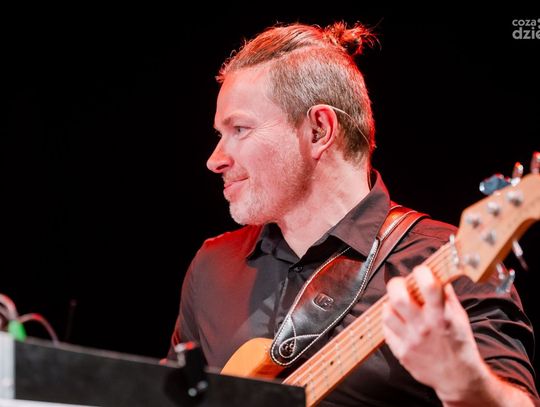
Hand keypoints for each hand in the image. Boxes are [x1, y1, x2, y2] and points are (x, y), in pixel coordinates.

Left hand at [381, 265, 487, 401]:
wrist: (458, 377)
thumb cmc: (459, 344)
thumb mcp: (459, 317)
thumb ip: (447, 295)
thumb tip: (438, 274)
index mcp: (441, 316)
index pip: (428, 286)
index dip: (421, 272)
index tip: (421, 271)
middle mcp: (424, 327)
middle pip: (398, 298)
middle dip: (396, 284)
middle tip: (400, 284)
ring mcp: (411, 341)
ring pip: (387, 314)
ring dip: (389, 304)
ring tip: (397, 304)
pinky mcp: (402, 353)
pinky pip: (386, 331)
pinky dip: (389, 322)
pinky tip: (396, 320)